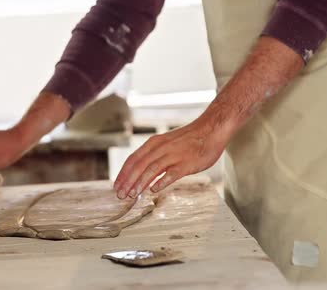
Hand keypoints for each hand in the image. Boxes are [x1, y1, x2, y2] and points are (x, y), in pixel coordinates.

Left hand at [113, 118, 228, 198]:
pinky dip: (161, 182)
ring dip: (140, 183)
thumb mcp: (167, 143)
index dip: (123, 173)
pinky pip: (171, 174)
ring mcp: (173, 155)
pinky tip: (154, 190)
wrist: (210, 130)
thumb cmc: (189, 139)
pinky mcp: (186, 163)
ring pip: (151, 170)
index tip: (116, 186)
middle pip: (139, 165)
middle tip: (120, 195)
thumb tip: (142, 171)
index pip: (133, 159)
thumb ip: (155, 155)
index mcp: (154, 143)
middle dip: (127, 181)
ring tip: (132, 195)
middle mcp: (161, 148)